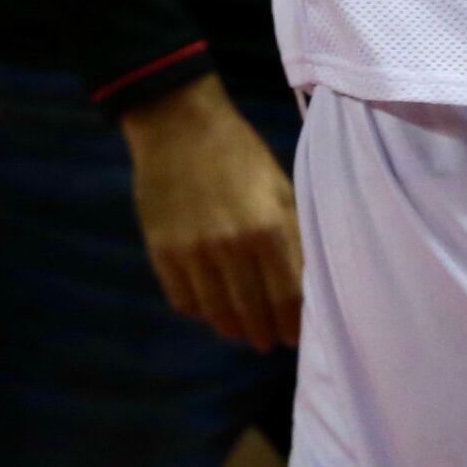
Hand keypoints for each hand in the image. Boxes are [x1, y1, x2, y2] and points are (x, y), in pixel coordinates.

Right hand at [119, 76, 302, 349]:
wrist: (179, 125)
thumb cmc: (240, 153)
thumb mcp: (280, 186)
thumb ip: (293, 234)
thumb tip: (305, 280)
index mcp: (269, 228)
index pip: (287, 297)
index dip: (294, 324)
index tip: (297, 337)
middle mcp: (232, 247)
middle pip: (253, 312)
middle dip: (266, 333)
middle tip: (271, 342)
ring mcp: (193, 253)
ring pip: (217, 313)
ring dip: (233, 329)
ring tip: (243, 332)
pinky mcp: (162, 252)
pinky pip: (184, 300)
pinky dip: (200, 311)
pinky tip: (211, 309)